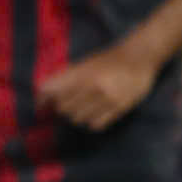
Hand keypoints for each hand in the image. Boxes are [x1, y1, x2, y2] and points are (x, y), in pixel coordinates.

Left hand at [38, 44, 157, 132]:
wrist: (140, 57)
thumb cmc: (109, 59)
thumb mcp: (85, 63)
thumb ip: (65, 77)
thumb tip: (43, 93)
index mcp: (81, 73)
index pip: (50, 91)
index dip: (42, 100)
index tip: (41, 105)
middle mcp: (92, 87)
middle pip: (63, 108)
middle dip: (61, 108)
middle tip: (66, 105)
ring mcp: (107, 98)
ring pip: (77, 119)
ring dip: (76, 116)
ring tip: (82, 109)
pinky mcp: (120, 108)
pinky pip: (96, 125)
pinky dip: (91, 123)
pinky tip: (94, 115)